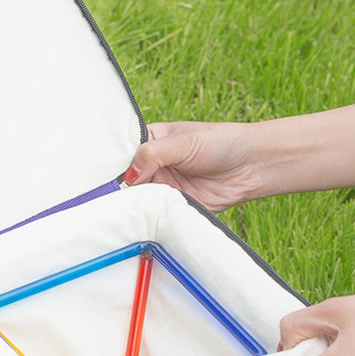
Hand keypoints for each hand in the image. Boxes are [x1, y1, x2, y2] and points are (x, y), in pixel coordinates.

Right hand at [122, 121, 264, 211]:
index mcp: (151, 141)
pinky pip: (155, 212)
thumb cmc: (221, 143)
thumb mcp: (183, 142)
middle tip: (113, 193)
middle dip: (121, 185)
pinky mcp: (172, 204)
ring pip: (138, 197)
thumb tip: (129, 174)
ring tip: (127, 205)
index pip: (122, 152)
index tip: (103, 173)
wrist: (251, 166)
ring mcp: (162, 185)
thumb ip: (153, 154)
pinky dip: (149, 214)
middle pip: (126, 177)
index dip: (113, 162)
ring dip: (135, 201)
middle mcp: (153, 164)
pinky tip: (144, 214)